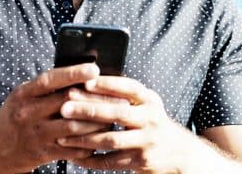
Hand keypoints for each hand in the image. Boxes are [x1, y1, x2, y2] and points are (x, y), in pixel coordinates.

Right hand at [0, 63, 124, 172]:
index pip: (50, 80)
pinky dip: (89, 143)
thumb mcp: (24, 95)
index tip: (94, 69)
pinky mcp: (43, 153)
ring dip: (97, 123)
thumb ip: (48, 86)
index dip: (73, 73)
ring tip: (114, 118)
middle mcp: (28, 113)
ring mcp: (36, 134)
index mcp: (24, 93)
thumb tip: (84, 73)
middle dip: (96, 100)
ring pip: (73, 127)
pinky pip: (71, 148)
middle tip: (119, 98)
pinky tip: (100, 138)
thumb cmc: (16, 114)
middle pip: (67, 103)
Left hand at [56, 76, 197, 172]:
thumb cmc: (154, 123)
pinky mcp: (141, 161)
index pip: (129, 87)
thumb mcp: (147, 104)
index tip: (85, 81)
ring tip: (63, 136)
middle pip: (118, 113)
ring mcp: (147, 142)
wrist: (179, 153)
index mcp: (150, 100)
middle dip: (89, 110)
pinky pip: (111, 162)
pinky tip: (75, 157)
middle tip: (64, 107)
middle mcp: (151, 119)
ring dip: (84, 138)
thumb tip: (89, 79)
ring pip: (111, 140)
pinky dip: (91, 160)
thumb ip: (126, 94)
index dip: (107, 84)